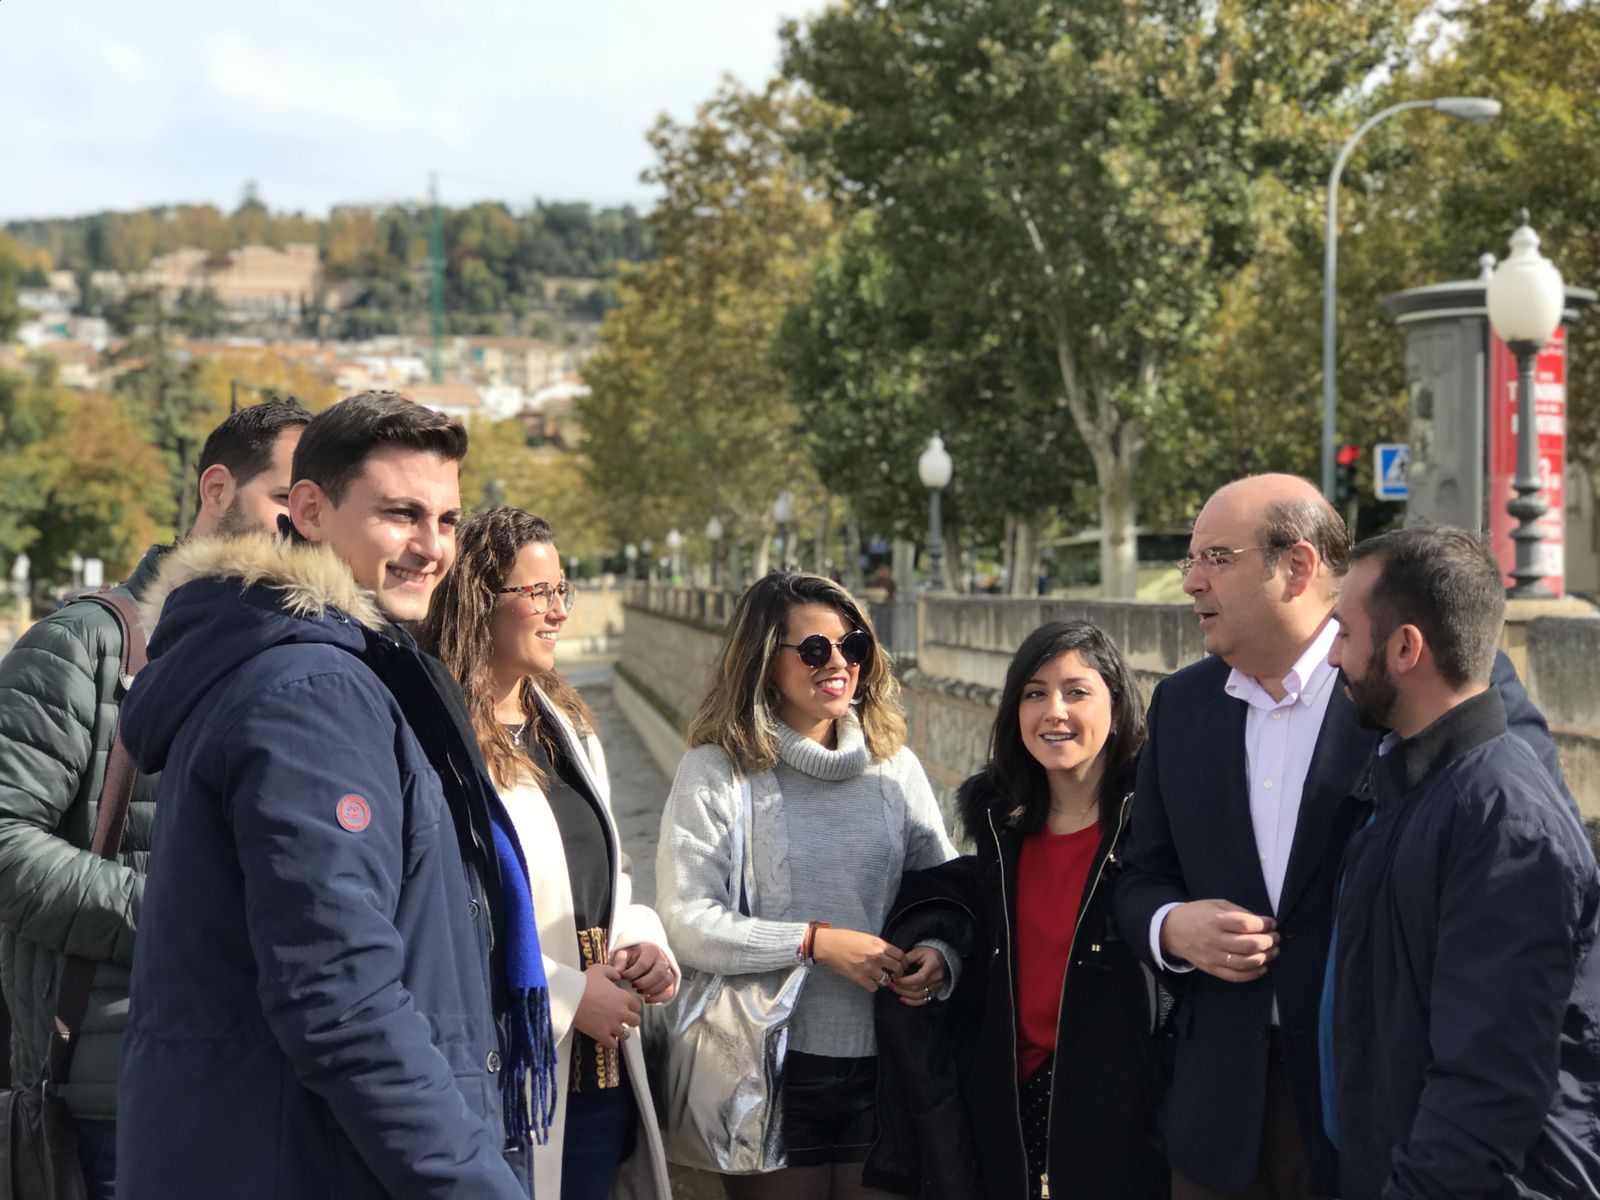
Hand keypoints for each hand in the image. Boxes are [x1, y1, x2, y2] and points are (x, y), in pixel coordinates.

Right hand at [573, 963, 642, 1048]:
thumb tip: (618, 976)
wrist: (571, 997)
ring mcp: (612, 1025)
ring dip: (621, 1032)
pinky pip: (613, 1044)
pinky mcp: (602, 1035)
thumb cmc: (584, 983)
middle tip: (623, 1019)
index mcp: (623, 997)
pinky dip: (611, 1042)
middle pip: (635, 1021)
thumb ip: (612, 972)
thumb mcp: (600, 969)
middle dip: (630, 1020)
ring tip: (615, 1030)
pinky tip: (606, 1037)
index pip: (637, 1005)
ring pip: (626, 1034)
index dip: (632, 1006)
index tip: (627, 1006)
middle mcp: (621, 1012)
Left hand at [612, 942, 676, 1003]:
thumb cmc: (631, 956)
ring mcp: (668, 971)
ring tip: (639, 992)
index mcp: (651, 950)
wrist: (640, 958)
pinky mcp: (669, 983)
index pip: (644, 964)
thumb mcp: (623, 954)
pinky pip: (670, 992)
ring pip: (667, 981)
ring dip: (652, 990)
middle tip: (633, 985)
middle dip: (644, 982)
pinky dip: (659, 998)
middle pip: (659, 972)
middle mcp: (662, 960)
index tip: (623, 977)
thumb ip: (620, 962)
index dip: (632, 973)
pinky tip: (647, 999)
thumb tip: (617, 973)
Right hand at [811, 927, 905, 992]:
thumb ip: (878, 945)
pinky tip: (868, 981)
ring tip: (879, 976)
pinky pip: (874, 987)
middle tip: (894, 973)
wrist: (828, 945)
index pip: (901, 955)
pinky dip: (872, 985)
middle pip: (898, 968)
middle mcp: (877, 956)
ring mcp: (869, 969)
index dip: (903, 961)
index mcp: (879, 944)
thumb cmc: (844, 938)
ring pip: (886, 980)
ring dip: (884, 979)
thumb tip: (888, 954)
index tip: (902, 964)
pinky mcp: (860, 978)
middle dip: (898, 972)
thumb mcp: (866, 937)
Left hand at [889, 944, 946, 1005]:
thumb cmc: (928, 953)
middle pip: (918, 988)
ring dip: (905, 994)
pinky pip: (923, 1001)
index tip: (895, 979)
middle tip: (891, 984)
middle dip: (902, 987)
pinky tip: (902, 999)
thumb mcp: (917, 951)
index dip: (906, 981)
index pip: (920, 977)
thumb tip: (895, 968)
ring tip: (894, 989)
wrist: (940, 958)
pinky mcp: (934, 992)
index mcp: (934, 965)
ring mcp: (937, 986)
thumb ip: (906, 959)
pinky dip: (912, 1002)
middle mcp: (937, 977)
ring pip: (920, 996)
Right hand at [1160, 899, 1278, 982]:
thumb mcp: (1216, 904)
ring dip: (1264, 957)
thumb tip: (1262, 922)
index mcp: (1215, 920)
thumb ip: (1238, 912)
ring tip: (1273, 951)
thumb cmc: (1198, 914)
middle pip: (1248, 945)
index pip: (1246, 924)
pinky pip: (1235, 976)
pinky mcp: (1212, 969)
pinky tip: (1262, 967)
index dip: (1264, 924)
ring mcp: (1213, 957)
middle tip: (1275, 938)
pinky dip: (1252, 974)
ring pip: (1245, 962)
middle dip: (1268, 941)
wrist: (1173, 931)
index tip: (1272, 923)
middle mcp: (1214, 939)